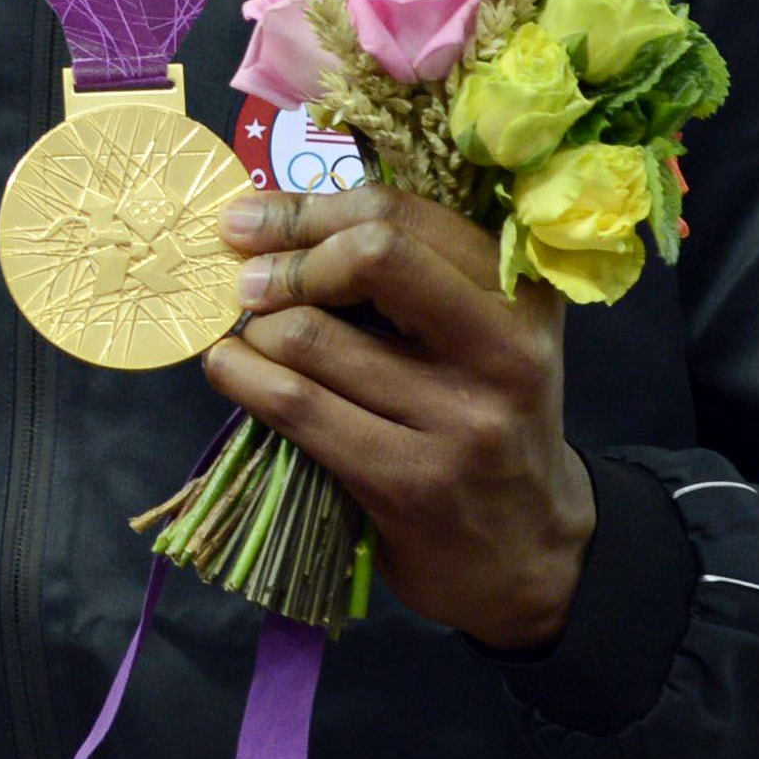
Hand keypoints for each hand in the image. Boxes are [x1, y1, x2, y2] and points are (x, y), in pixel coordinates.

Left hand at [208, 186, 593, 649]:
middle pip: (372, 255)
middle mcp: (504, 348)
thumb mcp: (483, 332)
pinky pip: (296, 405)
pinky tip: (231, 369)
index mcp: (521, 293)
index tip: (252, 219)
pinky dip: (240, 376)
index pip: (400, 213)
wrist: (527, 549)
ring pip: (311, 335)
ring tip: (246, 335)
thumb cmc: (484, 418)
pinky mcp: (408, 480)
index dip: (307, 209)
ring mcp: (459, 419)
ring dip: (254, 328)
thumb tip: (282, 214)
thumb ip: (413, 270)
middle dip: (286, 256)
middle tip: (245, 277)